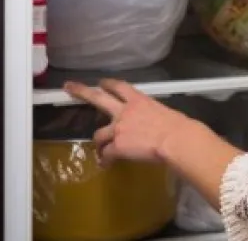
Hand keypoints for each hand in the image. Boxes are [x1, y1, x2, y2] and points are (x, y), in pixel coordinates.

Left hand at [64, 79, 202, 166]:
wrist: (175, 139)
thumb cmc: (179, 126)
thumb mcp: (165, 113)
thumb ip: (152, 115)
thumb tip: (154, 124)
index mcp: (139, 100)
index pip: (120, 87)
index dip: (109, 84)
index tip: (101, 82)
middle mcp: (124, 111)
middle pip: (98, 98)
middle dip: (81, 92)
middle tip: (69, 87)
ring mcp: (118, 128)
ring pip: (98, 135)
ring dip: (99, 143)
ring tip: (100, 151)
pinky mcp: (117, 146)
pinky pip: (106, 154)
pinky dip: (105, 160)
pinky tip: (106, 165)